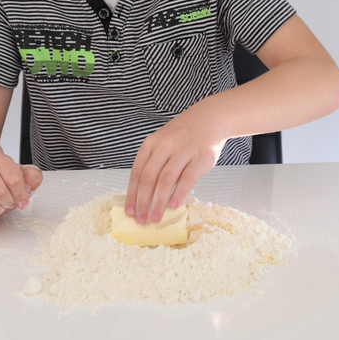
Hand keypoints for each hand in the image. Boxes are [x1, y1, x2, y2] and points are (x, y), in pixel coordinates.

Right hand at [0, 152, 41, 223]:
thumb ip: (33, 176)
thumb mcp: (22, 175)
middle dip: (9, 202)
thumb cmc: (4, 179)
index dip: (21, 194)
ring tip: (0, 206)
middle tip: (10, 202)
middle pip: (0, 192)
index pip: (14, 179)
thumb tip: (32, 184)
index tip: (23, 200)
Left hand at [125, 101, 224, 224]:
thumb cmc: (182, 137)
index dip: (132, 194)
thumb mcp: (162, 143)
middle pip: (149, 178)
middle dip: (143, 202)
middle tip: (141, 220)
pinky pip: (187, 179)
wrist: (208, 119)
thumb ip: (153, 164)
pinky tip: (173, 206)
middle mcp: (165, 146)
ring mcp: (183, 151)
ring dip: (159, 202)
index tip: (130, 211)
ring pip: (166, 180)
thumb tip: (142, 196)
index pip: (137, 173)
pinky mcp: (200, 158)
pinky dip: (178, 194)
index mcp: (151, 144)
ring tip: (155, 217)